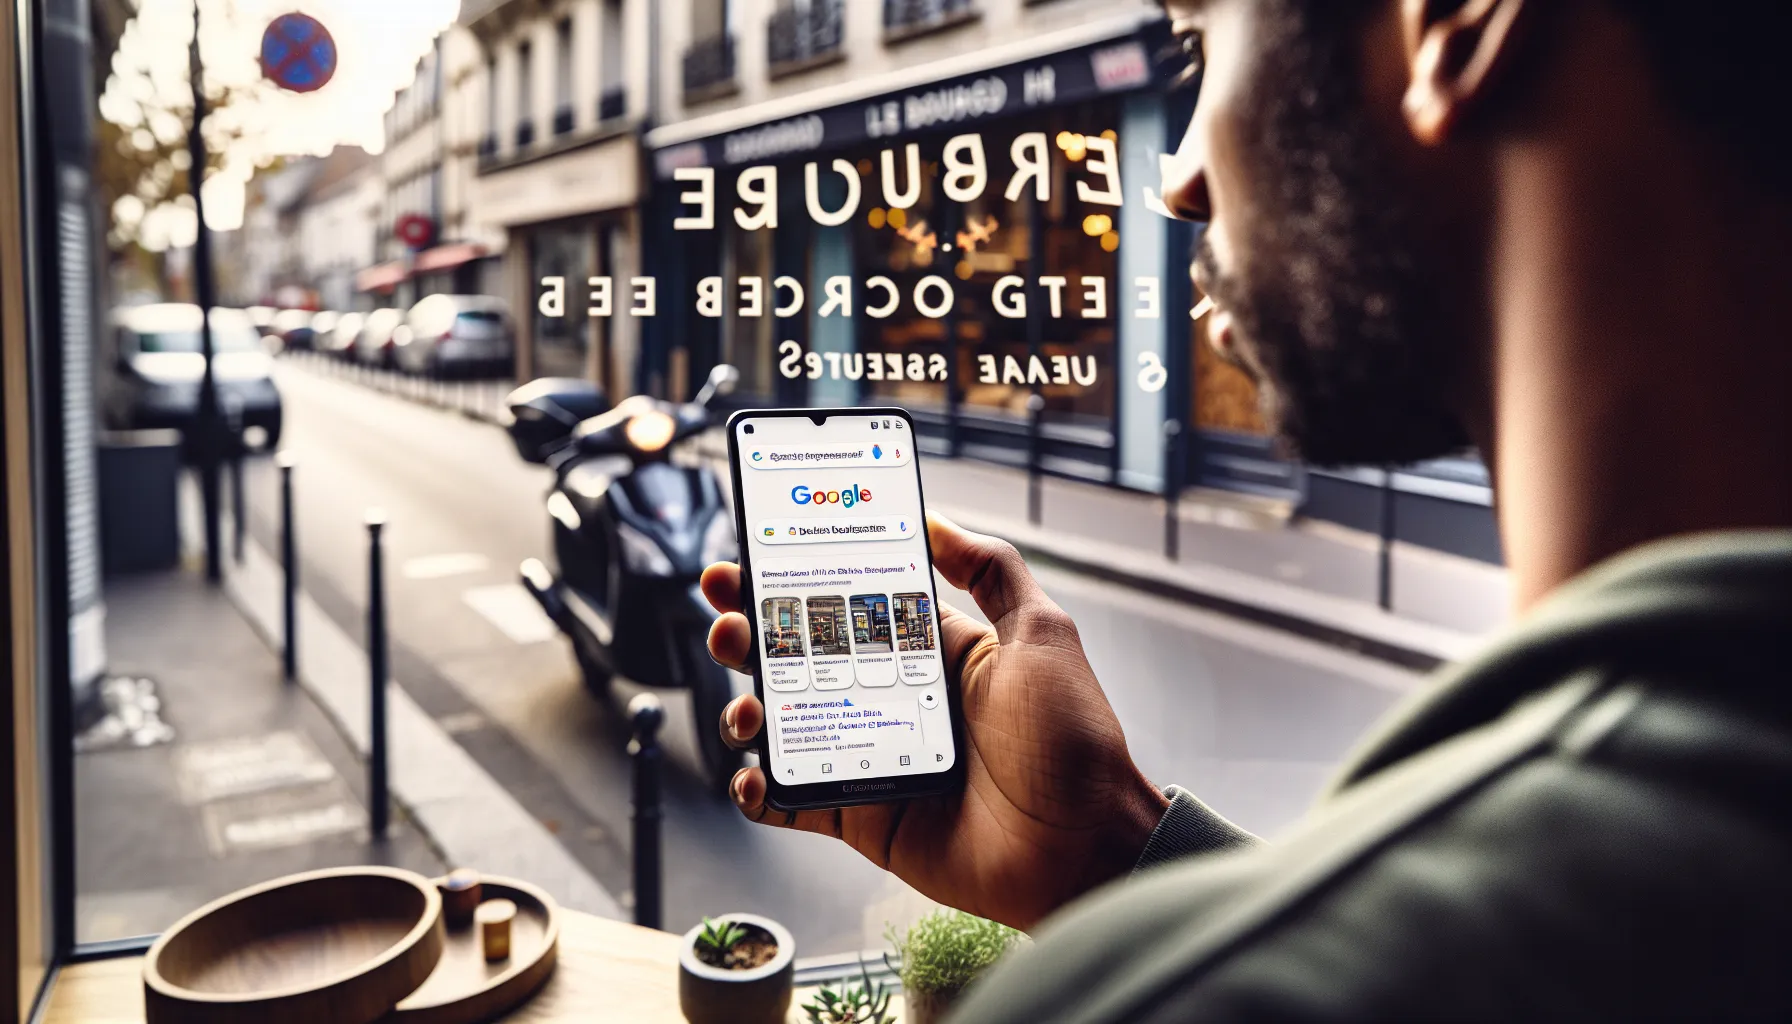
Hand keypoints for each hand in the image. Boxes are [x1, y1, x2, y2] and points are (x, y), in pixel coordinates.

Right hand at [700, 514, 1168, 930]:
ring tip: (745, 703)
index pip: (847, 605)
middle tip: (725, 619)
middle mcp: (894, 699)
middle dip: (751, 635)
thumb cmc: (1072, 740)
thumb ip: (991, 569)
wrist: (1082, 847)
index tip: (752, 557)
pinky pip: (791, 801)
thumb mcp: (1041, 633)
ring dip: (746, 709)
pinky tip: (752, 774)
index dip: (795, 582)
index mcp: (931, 653)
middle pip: (800, 659)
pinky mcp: (862, 816)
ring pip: (785, 725)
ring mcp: (873, 757)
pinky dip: (759, 790)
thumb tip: (937, 519)